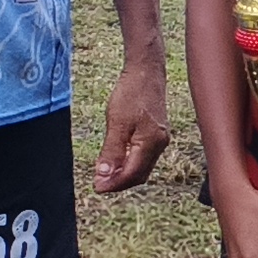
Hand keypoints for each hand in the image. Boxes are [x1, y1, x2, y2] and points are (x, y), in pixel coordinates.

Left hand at [92, 58, 170, 192]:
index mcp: (152, 143)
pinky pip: (143, 157)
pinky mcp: (156, 134)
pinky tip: (117, 160)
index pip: (132, 174)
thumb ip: (111, 151)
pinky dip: (129, 163)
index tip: (97, 187)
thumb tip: (104, 174)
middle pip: (139, 175)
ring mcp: (160, 140)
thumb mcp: (116, 122)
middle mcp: (160, 144)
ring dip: (124, 174)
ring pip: (142, 167)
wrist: (146, 71)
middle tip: (98, 183)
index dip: (114, 184)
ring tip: (105, 174)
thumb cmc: (132, 92)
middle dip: (119, 182)